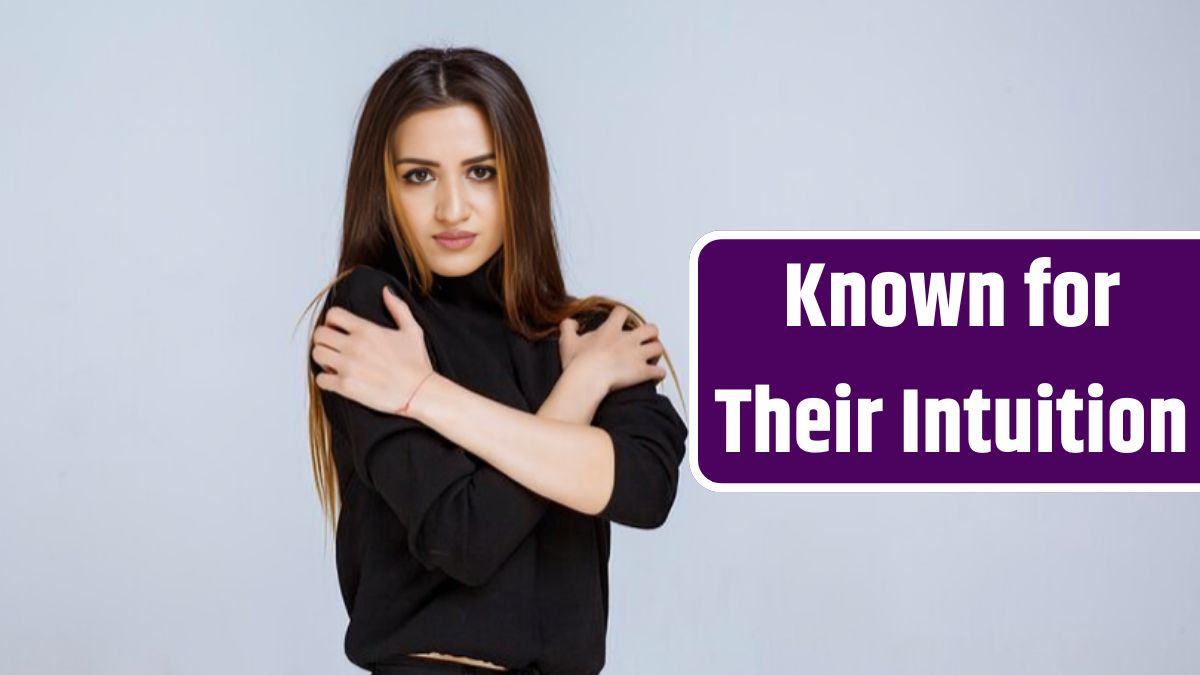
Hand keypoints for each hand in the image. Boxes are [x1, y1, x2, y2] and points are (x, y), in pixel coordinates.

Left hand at [311, 286, 432, 416]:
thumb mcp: (412, 330)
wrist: (419, 392)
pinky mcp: (346, 386)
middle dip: (323, 339)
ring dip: (322, 358)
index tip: (338, 329)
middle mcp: (354, 346)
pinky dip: (326, 379)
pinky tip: (336, 379)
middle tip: (333, 346)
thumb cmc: (416, 364)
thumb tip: (386, 291)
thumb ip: (398, 308)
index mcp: (367, 330)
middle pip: (319, 334)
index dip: (332, 320)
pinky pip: (321, 379)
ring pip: (317, 354)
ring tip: (333, 363)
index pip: (333, 315)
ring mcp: (348, 366)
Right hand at [558, 305, 665, 393]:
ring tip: (650, 359)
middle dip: (650, 334)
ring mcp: (637, 356)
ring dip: (656, 353)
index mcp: (610, 330)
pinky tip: (654, 376)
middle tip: (643, 341)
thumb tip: (570, 322)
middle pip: (651, 329)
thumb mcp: (567, 341)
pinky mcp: (643, 372)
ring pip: (658, 348)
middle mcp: (628, 340)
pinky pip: (659, 371)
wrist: (587, 379)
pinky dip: (658, 374)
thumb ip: (568, 327)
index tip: (620, 321)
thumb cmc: (578, 363)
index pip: (622, 312)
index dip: (622, 315)